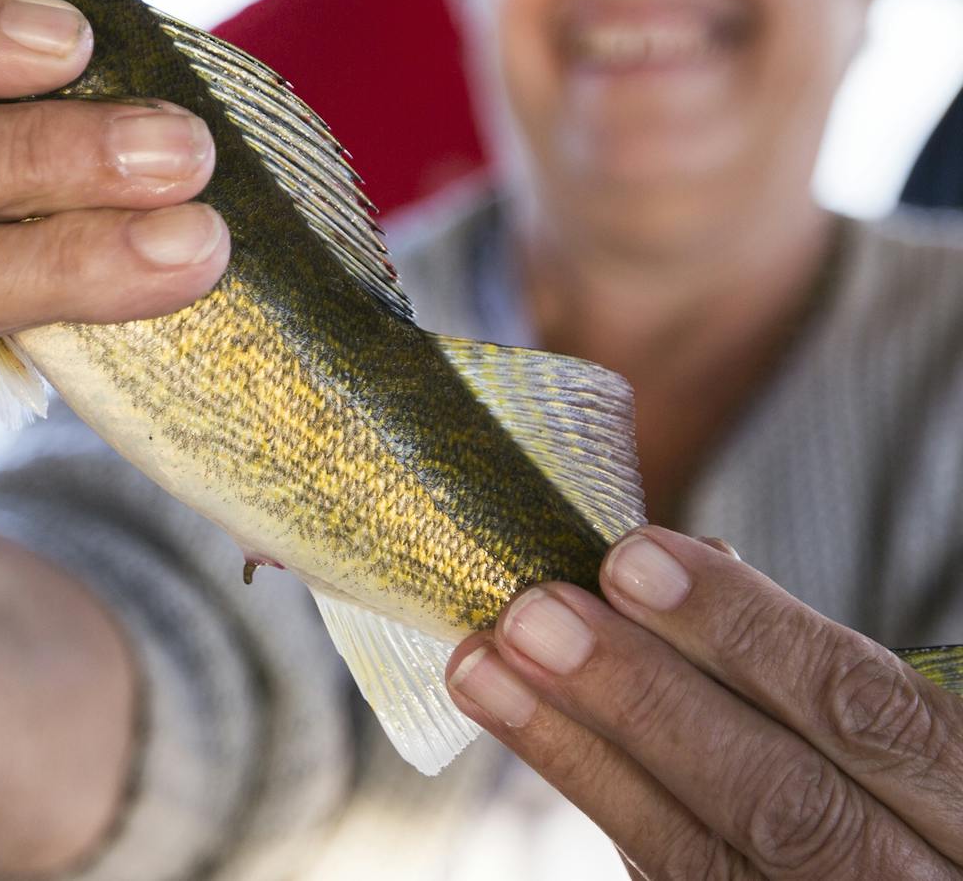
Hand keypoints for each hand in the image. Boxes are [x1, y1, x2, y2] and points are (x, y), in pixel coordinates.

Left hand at [446, 526, 962, 878]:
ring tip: (487, 669)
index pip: (865, 710)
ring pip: (710, 862)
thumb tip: (682, 562)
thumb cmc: (920, 786)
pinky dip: (607, 807)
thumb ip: (811, 656)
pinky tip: (540, 737)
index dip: (745, 632)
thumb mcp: (923, 718)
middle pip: (780, 801)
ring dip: (582, 757)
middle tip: (533, 616)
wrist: (916, 872)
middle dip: (643, 700)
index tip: (632, 558)